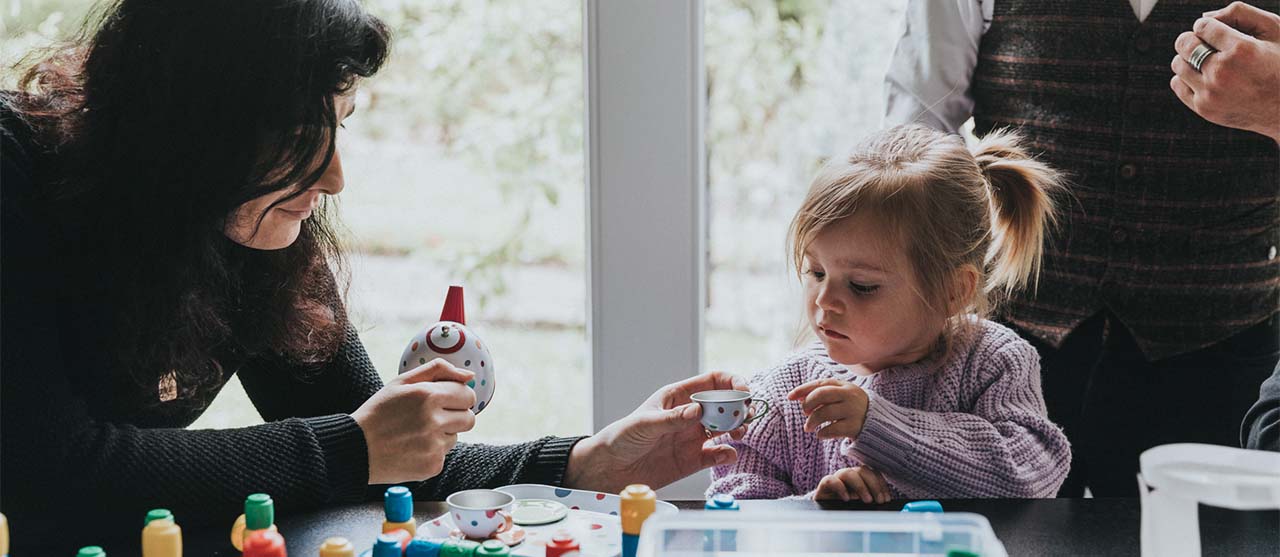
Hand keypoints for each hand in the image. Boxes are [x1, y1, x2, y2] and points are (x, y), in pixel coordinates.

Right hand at [352, 359, 475, 483]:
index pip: (467, 395)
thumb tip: (469, 375)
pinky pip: (444, 455)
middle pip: (469, 418)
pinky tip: (412, 448)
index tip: (447, 400)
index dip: (458, 397)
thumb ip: (438, 370)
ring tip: (416, 433)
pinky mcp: (433, 466)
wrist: (356, 447)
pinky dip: (432, 451)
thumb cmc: (379, 411)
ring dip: (443, 434)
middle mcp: (434, 421)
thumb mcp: (402, 382)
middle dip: (456, 416)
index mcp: (429, 396)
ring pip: (456, 437)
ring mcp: (434, 446)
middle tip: (433, 417)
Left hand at [563, 372, 749, 492]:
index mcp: (678, 396)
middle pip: (725, 405)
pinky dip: (727, 454)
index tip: (744, 391)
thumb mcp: (644, 423)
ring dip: (738, 429)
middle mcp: (690, 414)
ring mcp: (693, 437)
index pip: (713, 381)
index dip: (732, 382)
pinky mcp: (693, 459)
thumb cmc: (621, 437)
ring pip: (726, 428)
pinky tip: (725, 454)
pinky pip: (717, 454)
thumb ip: (672, 418)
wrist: (610, 469)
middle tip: (745, 416)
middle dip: (739, 407)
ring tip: (738, 434)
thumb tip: (698, 411)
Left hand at [788, 377, 868, 439]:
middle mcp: (850, 396)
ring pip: (824, 413)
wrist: (878, 424)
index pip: (820, 384)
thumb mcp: (840, 396)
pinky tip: (820, 435)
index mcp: (844, 385)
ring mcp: (854, 411)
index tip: (789, 397)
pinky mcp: (855, 427)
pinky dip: (822, 433)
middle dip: (808, 404)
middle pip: (821, 395)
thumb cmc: (851, 408)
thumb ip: (821, 393)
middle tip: (804, 413)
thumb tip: (798, 397)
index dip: (803, 389)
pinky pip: (833, 429)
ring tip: (808, 427)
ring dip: (812, 421)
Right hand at [815, 466, 891, 503]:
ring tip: (867, 500)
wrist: (824, 514)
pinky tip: (847, 499)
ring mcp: (836, 479)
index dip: (881, 484)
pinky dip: (840, 488)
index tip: (886, 499)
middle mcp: (849, 476)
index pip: (873, 474)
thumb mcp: (861, 507)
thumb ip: (872, 504)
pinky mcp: (824, 485)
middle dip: (874, 485)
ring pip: (849, 473)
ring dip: (860, 486)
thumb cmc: (846, 510)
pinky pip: (831, 480)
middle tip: (879, 500)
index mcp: (860, 478)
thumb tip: (884, 506)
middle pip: (863, 471)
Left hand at [1171, 2, 1279, 141]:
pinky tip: (1205, 75)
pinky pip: (1178, 84)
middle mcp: (1222, 73)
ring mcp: (1211, 94)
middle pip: (1185, 44)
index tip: (1218, 31)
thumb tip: (1204, 17)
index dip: (1208, 25)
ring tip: (1209, 60)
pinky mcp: (1204, 109)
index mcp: (1241, 51)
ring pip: (1179, 64)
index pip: (1202, 26)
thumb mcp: (1273, 30)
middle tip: (1209, 43)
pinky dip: (1185, 76)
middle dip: (1194, 38)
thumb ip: (1240, 14)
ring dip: (1189, 57)